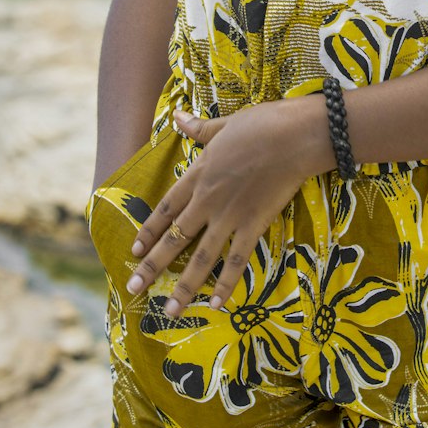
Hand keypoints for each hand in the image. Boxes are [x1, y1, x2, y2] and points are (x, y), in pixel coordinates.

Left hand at [125, 96, 330, 316]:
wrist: (294, 136)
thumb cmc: (261, 124)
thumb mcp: (223, 125)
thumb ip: (198, 128)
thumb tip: (177, 116)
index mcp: (198, 175)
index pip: (165, 209)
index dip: (148, 230)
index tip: (134, 249)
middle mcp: (207, 200)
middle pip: (175, 238)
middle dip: (152, 266)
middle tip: (134, 288)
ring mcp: (230, 216)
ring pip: (201, 258)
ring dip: (184, 286)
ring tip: (170, 311)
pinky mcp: (254, 225)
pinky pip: (237, 261)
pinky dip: (226, 284)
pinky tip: (217, 304)